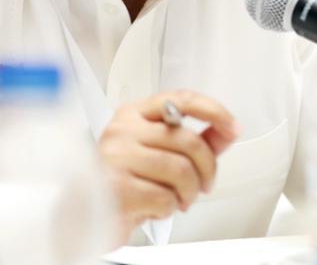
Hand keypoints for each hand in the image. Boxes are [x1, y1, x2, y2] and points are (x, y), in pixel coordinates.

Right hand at [98, 90, 239, 236]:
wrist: (83, 217)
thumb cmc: (122, 182)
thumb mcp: (159, 155)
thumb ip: (194, 140)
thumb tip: (227, 131)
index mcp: (135, 114)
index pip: (182, 99)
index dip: (214, 111)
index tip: (233, 127)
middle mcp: (124, 128)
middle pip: (189, 140)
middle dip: (206, 169)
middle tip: (202, 186)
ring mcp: (117, 155)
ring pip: (180, 169)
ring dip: (188, 192)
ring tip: (178, 199)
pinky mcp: (115, 186)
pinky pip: (163, 197)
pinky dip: (168, 208)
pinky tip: (155, 208)